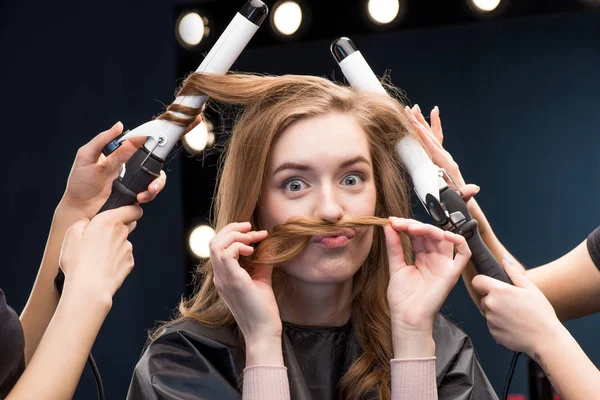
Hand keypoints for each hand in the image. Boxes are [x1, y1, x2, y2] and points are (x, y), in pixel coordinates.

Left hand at [59, 116, 201, 217]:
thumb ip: (103, 140)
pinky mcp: (136, 195)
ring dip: (157, 183)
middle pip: (157, 158)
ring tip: (147, 191)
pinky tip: (140, 198)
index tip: (180, 123)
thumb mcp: (87, 156)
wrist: (78, 209)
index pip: (145, 139)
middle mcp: (132, 165)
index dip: (162, 131)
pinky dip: (149, 194)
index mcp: (122, 152)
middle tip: (167, 159)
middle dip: (167, 155)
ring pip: (157, 178)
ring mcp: (135, 181)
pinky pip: (150, 192)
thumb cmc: (80, 182)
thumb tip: (121, 125)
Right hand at [59, 205, 142, 303]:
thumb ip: (82, 223)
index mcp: (109, 221)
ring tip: (98, 256)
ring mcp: (127, 248)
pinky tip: (103, 266)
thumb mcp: (71, 235)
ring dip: (115, 245)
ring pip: (124, 242)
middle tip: (101, 237)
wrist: (89, 288)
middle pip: (128, 225)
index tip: (123, 214)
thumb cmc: (78, 262)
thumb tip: (87, 222)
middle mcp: (122, 233)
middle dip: (118, 228)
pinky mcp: (129, 262)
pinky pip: (124, 256)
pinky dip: (116, 259)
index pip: (133, 209)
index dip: (130, 210)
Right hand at [210, 222, 280, 344]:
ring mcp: (223, 279)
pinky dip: (238, 245)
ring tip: (252, 238)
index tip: (256, 233)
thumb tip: (269, 246)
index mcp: (224, 276)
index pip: (218, 247)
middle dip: (232, 229)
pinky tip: (252, 250)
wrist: (264, 331)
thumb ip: (260, 263)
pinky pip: (226, 254)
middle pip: (213, 242)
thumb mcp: (261, 279)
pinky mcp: (232, 281)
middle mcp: (219, 277)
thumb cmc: (263, 309)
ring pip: (216, 245)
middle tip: (251, 227)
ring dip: (235, 235)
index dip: (235, 234)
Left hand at [385, 217, 470, 332]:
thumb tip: (388, 226)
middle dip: (415, 225)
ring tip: (412, 228)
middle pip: (431, 234)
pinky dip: (459, 242)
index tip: (393, 221)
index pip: (419, 235)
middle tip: (400, 223)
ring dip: (430, 229)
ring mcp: (444, 265)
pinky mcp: (452, 273)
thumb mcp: (395, 266)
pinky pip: (463, 254)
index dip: (408, 225)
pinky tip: (445, 235)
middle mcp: (435, 259)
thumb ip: (394, 246)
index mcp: (422, 258)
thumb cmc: (402, 298)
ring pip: (444, 239)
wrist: (406, 318)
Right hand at [406, 105, 478, 201]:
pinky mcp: (437, 158)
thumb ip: (466, 193)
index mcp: (446, 164)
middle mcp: (444, 156)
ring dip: (421, 122)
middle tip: (411, 108)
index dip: (424, 136)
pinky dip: (425, 131)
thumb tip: (475, 188)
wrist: (462, 200)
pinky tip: (418, 123)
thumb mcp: (461, 197)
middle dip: (420, 122)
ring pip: (430, 135)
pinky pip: (431, 141)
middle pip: (431, 136)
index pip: (433, 147)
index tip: (414, 124)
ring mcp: (441, 156)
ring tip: (413, 108)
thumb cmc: (457, 200)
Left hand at [471, 257, 562, 355]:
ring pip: (488, 312)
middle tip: (512, 304)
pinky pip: (492, 325)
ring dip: (497, 312)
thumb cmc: (541, 314)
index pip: (477, 281)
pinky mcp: (492, 333)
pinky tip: (515, 326)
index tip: (492, 285)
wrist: (546, 340)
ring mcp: (490, 320)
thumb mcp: (531, 289)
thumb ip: (514, 273)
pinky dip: (500, 325)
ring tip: (516, 316)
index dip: (483, 282)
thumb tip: (504, 260)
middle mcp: (490, 305)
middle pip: (484, 297)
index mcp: (498, 291)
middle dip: (494, 298)